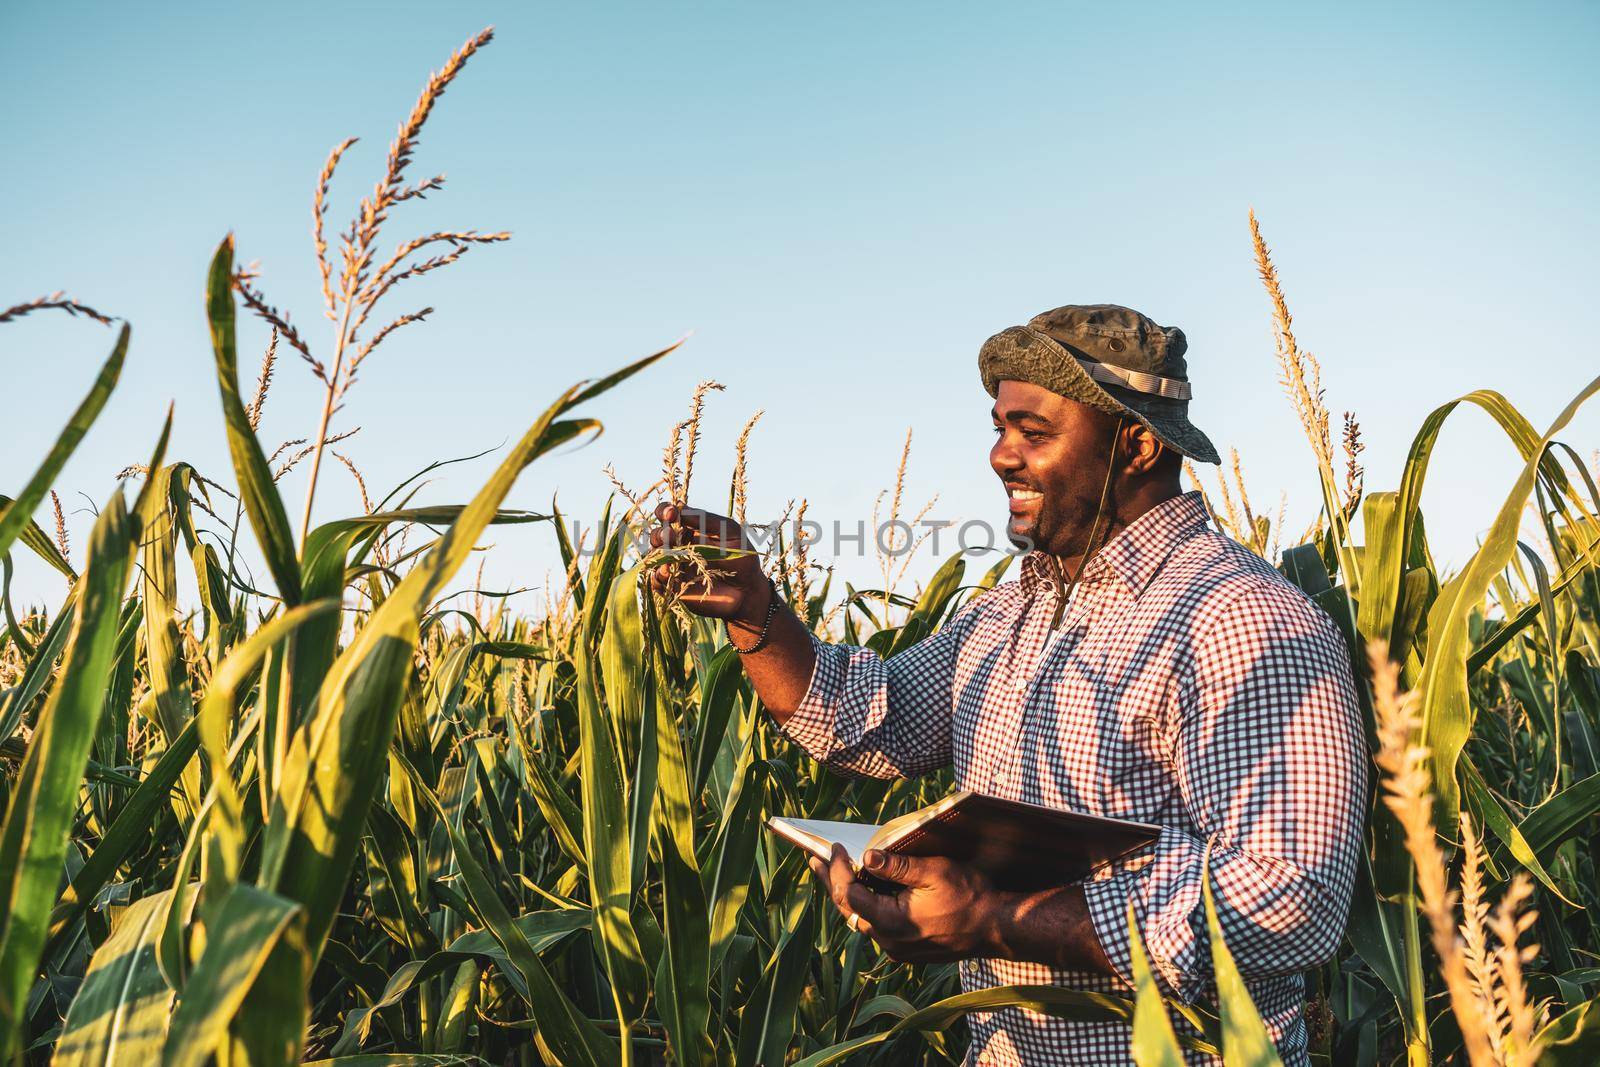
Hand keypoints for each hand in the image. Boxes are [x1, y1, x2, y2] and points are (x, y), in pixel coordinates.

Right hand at [647, 503, 766, 621]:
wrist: (748, 590)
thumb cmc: (742, 557)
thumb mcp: (729, 531)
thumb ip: (706, 519)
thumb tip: (679, 506)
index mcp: (690, 529)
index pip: (669, 515)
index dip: (664, 511)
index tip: (672, 513)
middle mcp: (679, 546)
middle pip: (658, 535)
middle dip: (661, 533)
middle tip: (671, 535)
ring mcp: (676, 567)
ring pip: (654, 556)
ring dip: (658, 552)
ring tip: (670, 554)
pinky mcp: (674, 587)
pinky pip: (657, 580)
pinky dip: (658, 574)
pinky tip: (668, 571)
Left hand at [809, 845, 1008, 963]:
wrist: (997, 928)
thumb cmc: (970, 897)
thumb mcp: (934, 872)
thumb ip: (897, 866)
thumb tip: (867, 856)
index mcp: (892, 923)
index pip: (850, 895)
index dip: (837, 870)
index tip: (833, 848)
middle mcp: (890, 941)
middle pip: (850, 910)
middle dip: (832, 882)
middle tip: (816, 861)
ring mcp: (898, 948)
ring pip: (862, 919)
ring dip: (849, 894)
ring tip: (835, 871)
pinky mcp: (907, 949)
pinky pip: (878, 925)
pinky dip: (868, 905)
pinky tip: (866, 888)